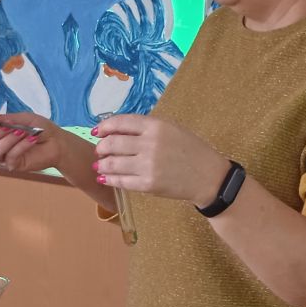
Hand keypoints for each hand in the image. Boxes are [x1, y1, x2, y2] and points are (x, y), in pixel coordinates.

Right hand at [0, 111, 61, 172]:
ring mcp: (5, 156)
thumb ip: (7, 118)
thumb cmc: (41, 129)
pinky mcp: (14, 165)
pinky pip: (10, 157)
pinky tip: (31, 140)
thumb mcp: (24, 118)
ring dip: (8, 140)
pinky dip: (20, 146)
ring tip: (23, 132)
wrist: (57, 142)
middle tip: (13, 127)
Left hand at [92, 115, 228, 206]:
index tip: (97, 131)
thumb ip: (146, 128)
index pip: (121, 122)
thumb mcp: (172, 129)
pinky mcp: (149, 184)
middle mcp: (150, 144)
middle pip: (113, 143)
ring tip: (100, 166)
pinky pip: (121, 181)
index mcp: (156, 126)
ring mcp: (148, 165)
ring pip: (113, 163)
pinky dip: (110, 179)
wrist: (208, 177)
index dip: (104, 126)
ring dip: (102, 165)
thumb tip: (116, 130)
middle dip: (101, 148)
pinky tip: (105, 178)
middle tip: (100, 151)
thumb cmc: (191, 150)